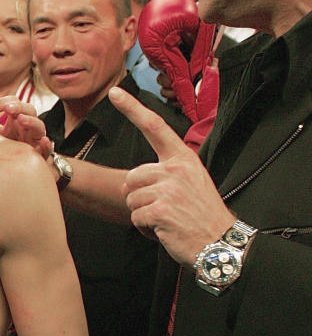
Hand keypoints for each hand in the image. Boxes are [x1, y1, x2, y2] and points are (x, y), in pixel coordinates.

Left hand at [0, 98, 52, 156]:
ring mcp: (36, 138)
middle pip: (28, 109)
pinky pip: (48, 148)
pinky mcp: (42, 154)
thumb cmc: (11, 147)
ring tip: (21, 119)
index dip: (3, 102)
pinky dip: (47, 144)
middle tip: (8, 108)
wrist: (23, 168)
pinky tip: (43, 141)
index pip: (14, 102)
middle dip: (18, 107)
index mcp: (17, 118)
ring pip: (39, 125)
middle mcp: (28, 126)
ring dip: (31, 121)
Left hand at [109, 85, 234, 264]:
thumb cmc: (202, 215)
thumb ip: (167, 172)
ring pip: (131, 198)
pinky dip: (145, 228)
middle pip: (132, 177)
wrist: (220, 242)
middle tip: (164, 208)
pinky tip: (165, 230)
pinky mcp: (160, 210)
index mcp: (183, 158)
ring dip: (143, 214)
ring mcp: (168, 189)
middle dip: (140, 196)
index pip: (155, 126)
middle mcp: (176, 169)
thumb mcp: (192, 182)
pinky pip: (135, 217)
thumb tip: (137, 178)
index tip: (115, 92)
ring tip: (167, 219)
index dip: (132, 109)